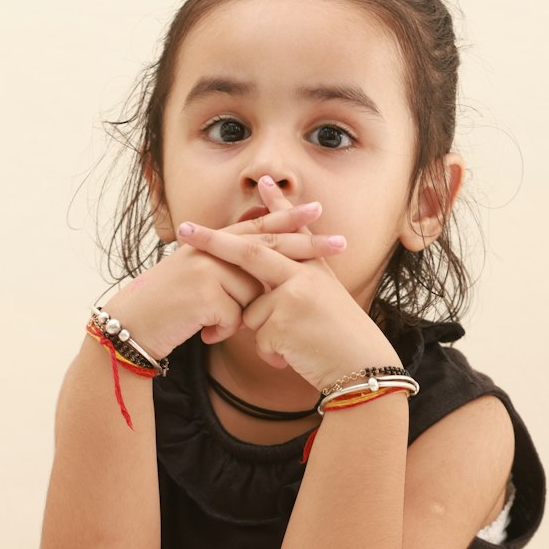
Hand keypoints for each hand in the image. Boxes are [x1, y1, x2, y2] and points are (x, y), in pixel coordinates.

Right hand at [100, 188, 345, 358]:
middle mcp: (210, 250)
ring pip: (251, 295)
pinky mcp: (204, 292)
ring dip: (234, 318)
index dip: (286, 219)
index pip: (256, 228)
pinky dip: (219, 332)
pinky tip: (199, 332)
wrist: (130, 327)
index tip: (317, 211)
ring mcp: (207, 268)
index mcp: (211, 247)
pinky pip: (234, 318)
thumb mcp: (198, 286)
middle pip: (268, 245)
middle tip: (342, 242)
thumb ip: (226, 276)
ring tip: (205, 322)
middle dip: (307, 245)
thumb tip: (257, 282)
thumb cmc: (166, 311)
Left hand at [178, 205, 396, 391]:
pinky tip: (295, 356)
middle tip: (184, 230)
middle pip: (251, 252)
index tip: (262, 180)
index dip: (278, 205)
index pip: (292, 230)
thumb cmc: (341, 342)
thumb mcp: (325, 305)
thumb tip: (267, 290)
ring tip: (296, 345)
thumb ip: (298, 288)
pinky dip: (271, 353)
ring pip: (250, 311)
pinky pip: (257, 338)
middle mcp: (304, 274)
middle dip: (213, 242)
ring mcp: (294, 294)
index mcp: (314, 268)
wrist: (363, 368)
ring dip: (264, 335)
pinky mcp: (285, 319)